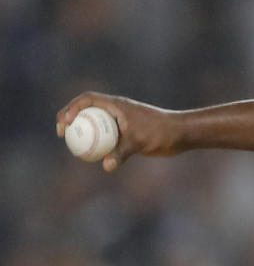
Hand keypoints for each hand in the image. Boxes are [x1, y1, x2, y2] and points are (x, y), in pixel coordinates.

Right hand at [56, 92, 180, 171]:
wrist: (179, 134)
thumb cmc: (160, 133)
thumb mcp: (139, 143)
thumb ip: (121, 153)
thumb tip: (106, 166)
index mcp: (117, 105)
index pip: (88, 99)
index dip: (72, 107)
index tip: (66, 122)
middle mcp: (116, 110)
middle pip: (87, 109)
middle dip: (70, 117)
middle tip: (61, 133)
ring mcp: (120, 120)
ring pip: (94, 122)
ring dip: (81, 130)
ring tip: (71, 145)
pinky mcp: (124, 131)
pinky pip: (103, 134)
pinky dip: (94, 141)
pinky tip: (89, 156)